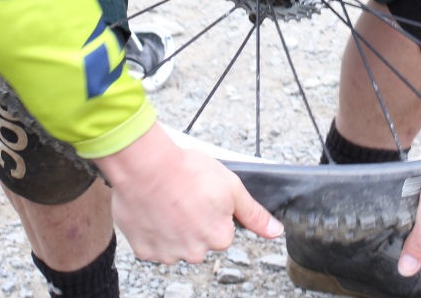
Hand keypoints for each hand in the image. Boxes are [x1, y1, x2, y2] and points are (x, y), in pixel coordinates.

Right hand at [95, 123, 282, 263]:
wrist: (147, 167)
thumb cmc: (187, 171)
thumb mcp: (231, 187)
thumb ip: (254, 214)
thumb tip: (275, 231)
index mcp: (219, 238)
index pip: (222, 231)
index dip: (212, 211)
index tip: (201, 196)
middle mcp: (195, 253)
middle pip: (198, 240)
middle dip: (192, 223)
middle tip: (184, 198)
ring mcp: (168, 254)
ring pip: (175, 244)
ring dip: (171, 229)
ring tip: (166, 202)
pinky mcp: (145, 251)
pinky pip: (152, 246)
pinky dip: (152, 232)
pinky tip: (153, 211)